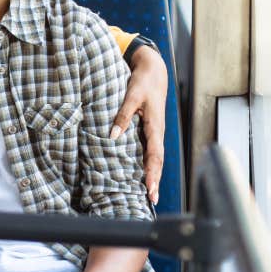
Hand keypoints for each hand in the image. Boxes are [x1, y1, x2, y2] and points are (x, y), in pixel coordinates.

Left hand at [113, 45, 167, 203]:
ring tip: (149, 194)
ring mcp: (155, 132)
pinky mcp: (151, 130)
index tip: (150, 188)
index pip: (155, 155)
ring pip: (155, 157)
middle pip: (157, 161)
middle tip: (151, 200)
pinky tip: (144, 174)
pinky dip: (149, 164)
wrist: (154, 71)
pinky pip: (151, 150)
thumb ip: (123, 116)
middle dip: (154, 180)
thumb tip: (113, 135)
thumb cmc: (143, 82)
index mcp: (155, 126)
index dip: (152, 172)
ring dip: (152, 175)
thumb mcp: (131, 96)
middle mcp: (158, 132)